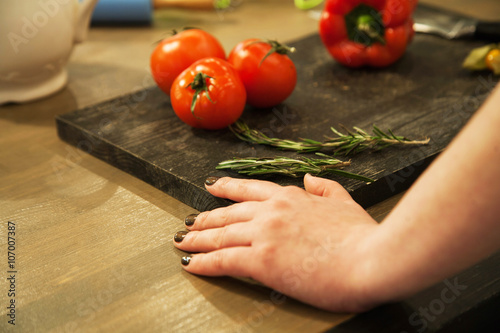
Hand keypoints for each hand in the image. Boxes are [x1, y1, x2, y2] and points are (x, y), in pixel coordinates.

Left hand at [173, 174, 380, 311]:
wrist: (372, 259)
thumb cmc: (362, 236)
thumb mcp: (345, 202)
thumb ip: (325, 187)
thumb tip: (309, 178)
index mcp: (291, 197)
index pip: (249, 190)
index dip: (227, 189)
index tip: (211, 187)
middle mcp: (272, 211)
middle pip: (228, 213)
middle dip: (205, 218)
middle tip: (189, 222)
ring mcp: (265, 234)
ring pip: (220, 234)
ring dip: (198, 239)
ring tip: (183, 242)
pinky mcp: (262, 261)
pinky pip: (223, 260)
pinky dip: (204, 263)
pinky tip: (191, 265)